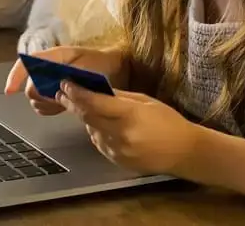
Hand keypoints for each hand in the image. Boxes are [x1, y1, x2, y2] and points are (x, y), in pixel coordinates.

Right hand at [4, 46, 125, 116]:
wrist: (114, 69)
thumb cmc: (102, 64)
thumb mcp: (88, 66)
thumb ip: (69, 75)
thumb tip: (54, 87)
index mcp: (53, 56)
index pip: (26, 63)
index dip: (15, 76)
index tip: (10, 90)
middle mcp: (47, 68)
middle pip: (30, 87)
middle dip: (43, 96)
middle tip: (61, 97)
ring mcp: (50, 81)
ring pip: (35, 98)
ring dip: (47, 104)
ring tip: (64, 102)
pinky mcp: (54, 93)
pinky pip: (42, 106)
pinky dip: (49, 109)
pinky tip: (62, 106)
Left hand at [57, 82, 199, 175]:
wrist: (183, 152)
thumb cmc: (168, 121)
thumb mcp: (145, 101)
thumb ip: (119, 97)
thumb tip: (96, 89)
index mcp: (129, 115)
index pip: (94, 102)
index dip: (77, 93)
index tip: (66, 84)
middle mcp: (120, 134)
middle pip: (87, 117)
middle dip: (72, 104)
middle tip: (62, 93)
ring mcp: (117, 150)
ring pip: (91, 130)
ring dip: (86, 118)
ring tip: (86, 107)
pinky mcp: (116, 161)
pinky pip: (99, 143)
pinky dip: (96, 131)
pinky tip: (103, 125)